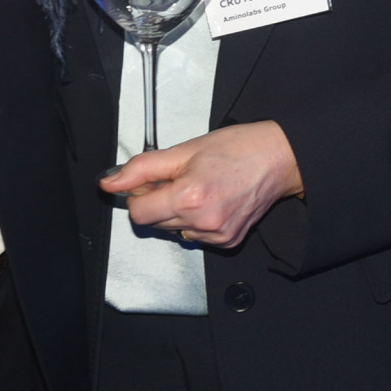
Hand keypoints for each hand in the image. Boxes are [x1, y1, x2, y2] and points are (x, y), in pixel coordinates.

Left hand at [103, 120, 302, 248]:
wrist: (280, 158)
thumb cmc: (239, 148)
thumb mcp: (184, 149)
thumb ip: (142, 168)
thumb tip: (110, 183)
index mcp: (189, 197)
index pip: (138, 213)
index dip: (140, 194)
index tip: (153, 181)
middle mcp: (203, 221)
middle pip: (154, 223)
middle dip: (159, 201)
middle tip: (181, 178)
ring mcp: (217, 235)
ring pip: (174, 230)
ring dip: (178, 212)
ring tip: (201, 188)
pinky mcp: (228, 242)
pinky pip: (195, 236)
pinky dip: (197, 221)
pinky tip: (213, 201)